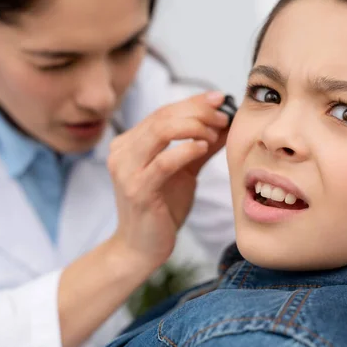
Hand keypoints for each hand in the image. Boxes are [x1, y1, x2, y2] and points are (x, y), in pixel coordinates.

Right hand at [107, 91, 228, 266]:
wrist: (141, 248)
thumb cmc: (161, 209)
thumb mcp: (183, 172)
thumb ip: (199, 147)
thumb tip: (224, 122)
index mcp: (129, 144)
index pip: (162, 112)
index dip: (192, 102)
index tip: (218, 99)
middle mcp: (122, 152)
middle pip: (162, 117)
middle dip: (197, 112)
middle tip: (222, 116)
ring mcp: (126, 170)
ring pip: (161, 132)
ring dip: (194, 127)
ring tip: (215, 133)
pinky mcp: (137, 190)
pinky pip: (164, 162)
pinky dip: (186, 150)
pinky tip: (203, 147)